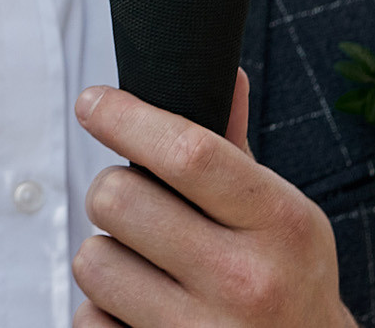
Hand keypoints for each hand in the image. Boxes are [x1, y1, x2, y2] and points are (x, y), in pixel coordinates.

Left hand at [72, 75, 354, 327]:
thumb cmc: (286, 284)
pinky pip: (87, 318)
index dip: (127, 117)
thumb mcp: (283, 219)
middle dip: (113, 194)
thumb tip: (223, 72)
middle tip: (136, 209)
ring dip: (108, 258)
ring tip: (147, 269)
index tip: (93, 102)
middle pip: (118, 198)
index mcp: (281, 225)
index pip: (188, 151)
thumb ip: (236, 152)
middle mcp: (246, 280)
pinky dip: (103, 313)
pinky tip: (143, 313)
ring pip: (92, 260)